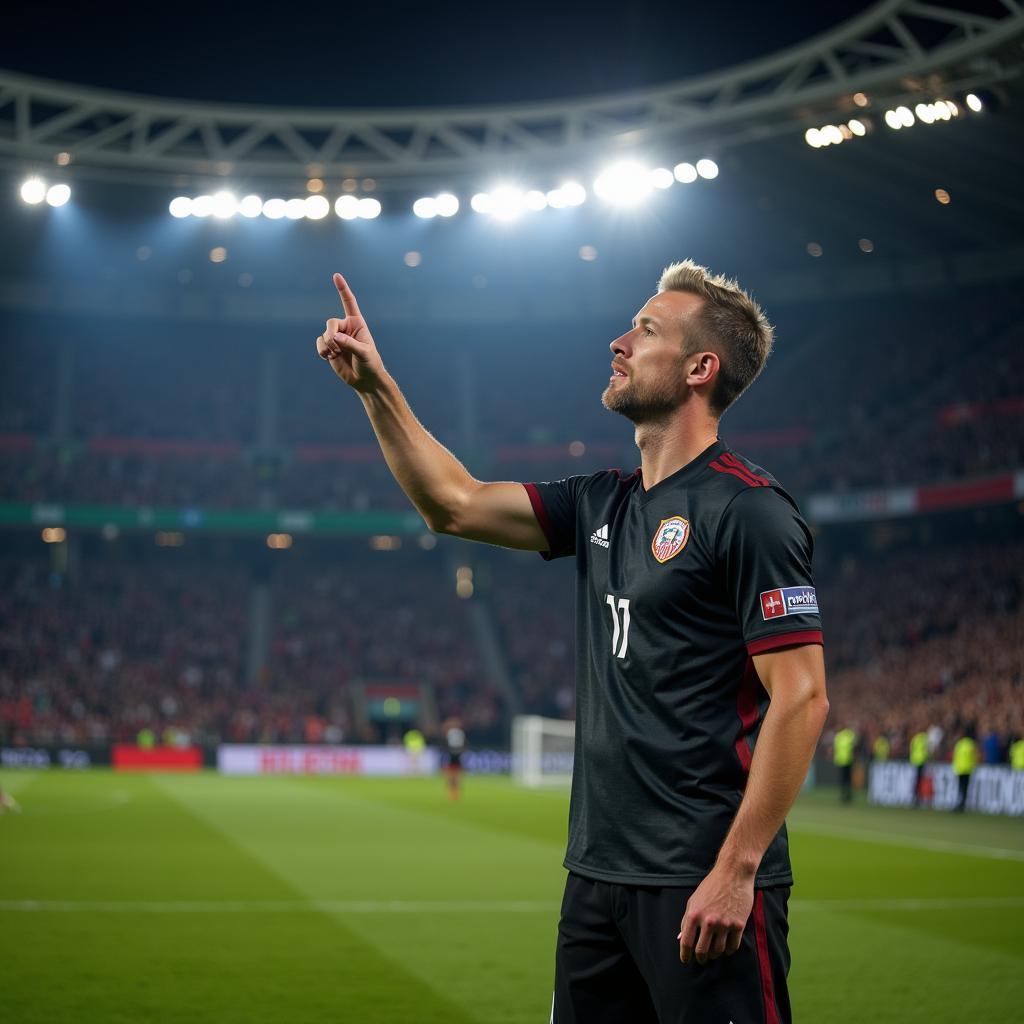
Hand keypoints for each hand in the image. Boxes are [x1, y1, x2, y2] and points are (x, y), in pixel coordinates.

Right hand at [316, 273, 386, 392]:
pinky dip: (322, 350)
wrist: (365, 379)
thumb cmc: (370, 364)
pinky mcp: (329, 348)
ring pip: (324, 335)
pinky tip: (328, 357)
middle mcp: (346, 328)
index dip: (342, 289)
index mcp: (357, 323)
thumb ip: (350, 344)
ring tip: (335, 355)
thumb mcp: (364, 353)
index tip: (336, 276)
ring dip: (328, 346)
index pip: (349, 303)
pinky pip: (319, 343)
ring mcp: (337, 338)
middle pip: (331, 322)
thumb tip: (335, 338)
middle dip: (331, 335)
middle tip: (336, 348)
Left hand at [677, 864, 753, 965]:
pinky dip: (729, 950)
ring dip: (715, 954)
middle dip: (701, 958)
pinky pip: (733, 946)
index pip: (686, 942)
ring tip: (713, 952)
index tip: (685, 960)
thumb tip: (681, 938)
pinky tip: (727, 948)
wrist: (733, 874)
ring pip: (718, 951)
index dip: (685, 955)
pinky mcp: (739, 925)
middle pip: (702, 951)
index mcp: (694, 915)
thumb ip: (686, 919)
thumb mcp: (694, 900)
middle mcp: (708, 921)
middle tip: (701, 960)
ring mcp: (724, 924)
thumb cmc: (711, 886)